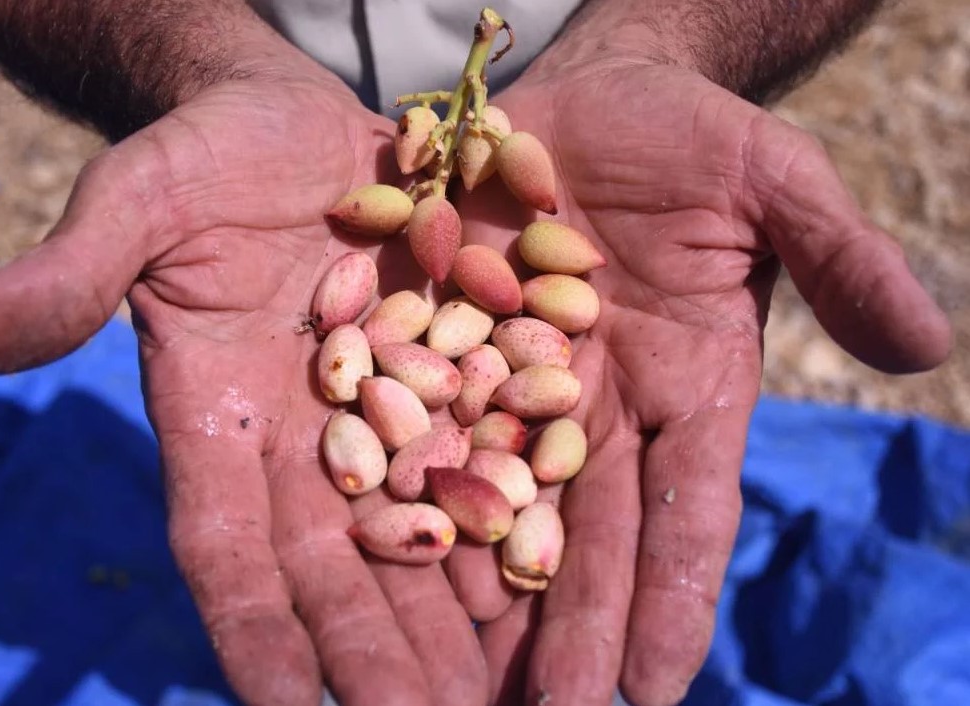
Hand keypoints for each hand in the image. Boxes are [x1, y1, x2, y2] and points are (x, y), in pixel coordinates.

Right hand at [0, 76, 489, 704]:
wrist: (292, 125)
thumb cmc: (201, 157)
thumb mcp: (136, 203)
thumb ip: (71, 273)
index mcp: (216, 418)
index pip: (228, 552)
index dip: (255, 636)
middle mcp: (304, 437)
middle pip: (339, 566)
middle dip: (380, 654)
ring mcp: (386, 408)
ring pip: (421, 529)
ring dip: (455, 615)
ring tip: (503, 687)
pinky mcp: (454, 363)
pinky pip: (489, 450)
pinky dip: (517, 514)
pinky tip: (551, 576)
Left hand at [447, 59, 950, 704]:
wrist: (587, 100)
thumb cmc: (689, 138)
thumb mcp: (772, 181)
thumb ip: (839, 256)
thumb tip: (925, 345)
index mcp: (694, 387)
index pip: (689, 514)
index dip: (672, 600)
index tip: (654, 690)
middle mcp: (603, 407)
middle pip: (590, 536)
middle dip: (574, 632)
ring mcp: (518, 382)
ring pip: (503, 505)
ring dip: (486, 597)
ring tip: (464, 686)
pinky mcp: (444, 343)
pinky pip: (426, 428)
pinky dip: (413, 495)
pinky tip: (388, 566)